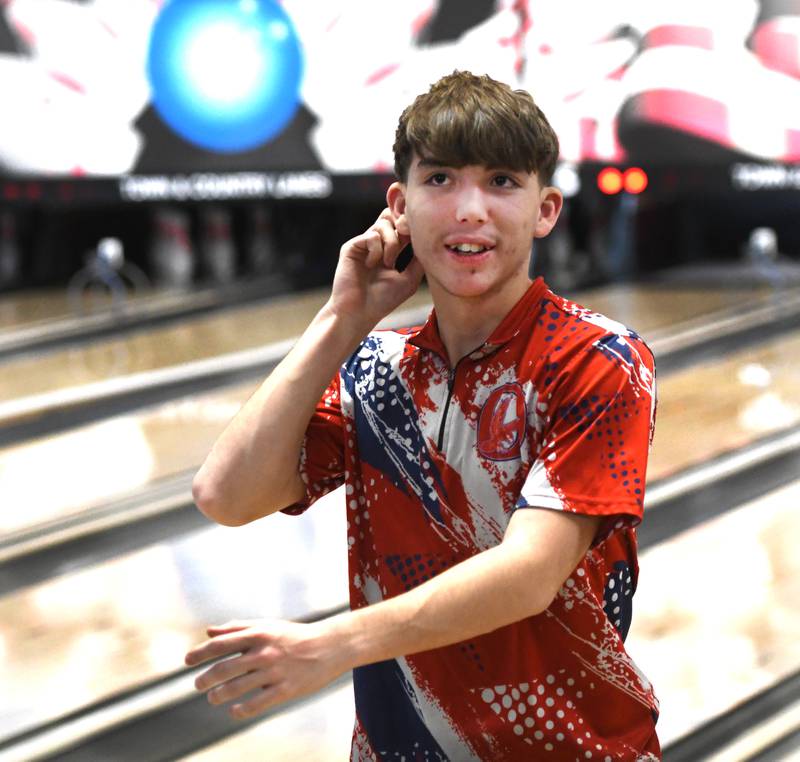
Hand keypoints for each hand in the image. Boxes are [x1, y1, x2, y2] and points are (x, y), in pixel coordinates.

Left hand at [184, 618, 345, 719]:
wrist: (330, 646)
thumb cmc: (294, 635)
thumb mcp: (267, 626)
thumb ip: (238, 628)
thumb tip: (209, 632)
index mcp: (259, 634)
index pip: (221, 644)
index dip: (200, 653)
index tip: (187, 661)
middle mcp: (264, 652)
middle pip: (224, 668)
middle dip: (206, 678)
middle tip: (198, 684)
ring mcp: (275, 672)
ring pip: (237, 688)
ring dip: (219, 695)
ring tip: (213, 697)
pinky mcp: (286, 690)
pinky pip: (256, 704)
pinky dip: (241, 709)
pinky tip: (234, 710)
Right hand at [326, 208, 424, 330]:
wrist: (359, 312)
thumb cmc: (384, 300)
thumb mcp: (411, 278)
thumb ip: (419, 258)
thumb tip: (427, 239)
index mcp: (389, 249)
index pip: (400, 224)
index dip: (410, 226)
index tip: (417, 239)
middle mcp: (375, 243)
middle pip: (391, 215)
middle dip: (402, 227)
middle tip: (405, 246)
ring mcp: (363, 244)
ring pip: (384, 224)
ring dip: (392, 243)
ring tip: (388, 264)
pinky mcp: (352, 247)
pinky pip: (371, 236)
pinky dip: (377, 251)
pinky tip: (371, 266)